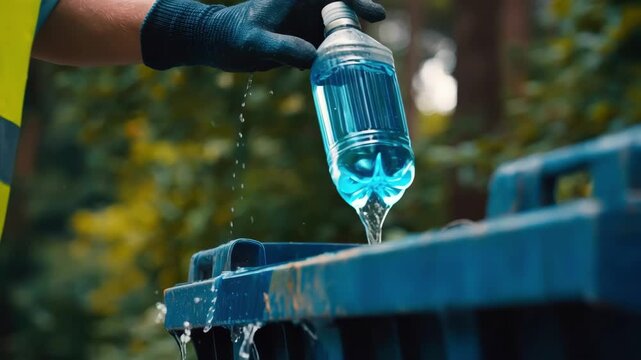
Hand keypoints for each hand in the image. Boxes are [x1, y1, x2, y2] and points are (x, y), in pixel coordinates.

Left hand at [141, 0, 385, 70]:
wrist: (218, 44)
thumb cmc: (234, 35)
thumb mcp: (256, 42)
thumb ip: (283, 47)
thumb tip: (314, 59)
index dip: (360, 1)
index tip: (377, 16)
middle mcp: (308, 10)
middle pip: (344, 16)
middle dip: (357, 32)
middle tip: (365, 55)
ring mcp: (307, 27)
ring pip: (337, 37)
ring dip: (347, 52)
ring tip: (354, 72)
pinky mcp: (304, 45)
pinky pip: (325, 53)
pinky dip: (333, 64)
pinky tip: (335, 80)